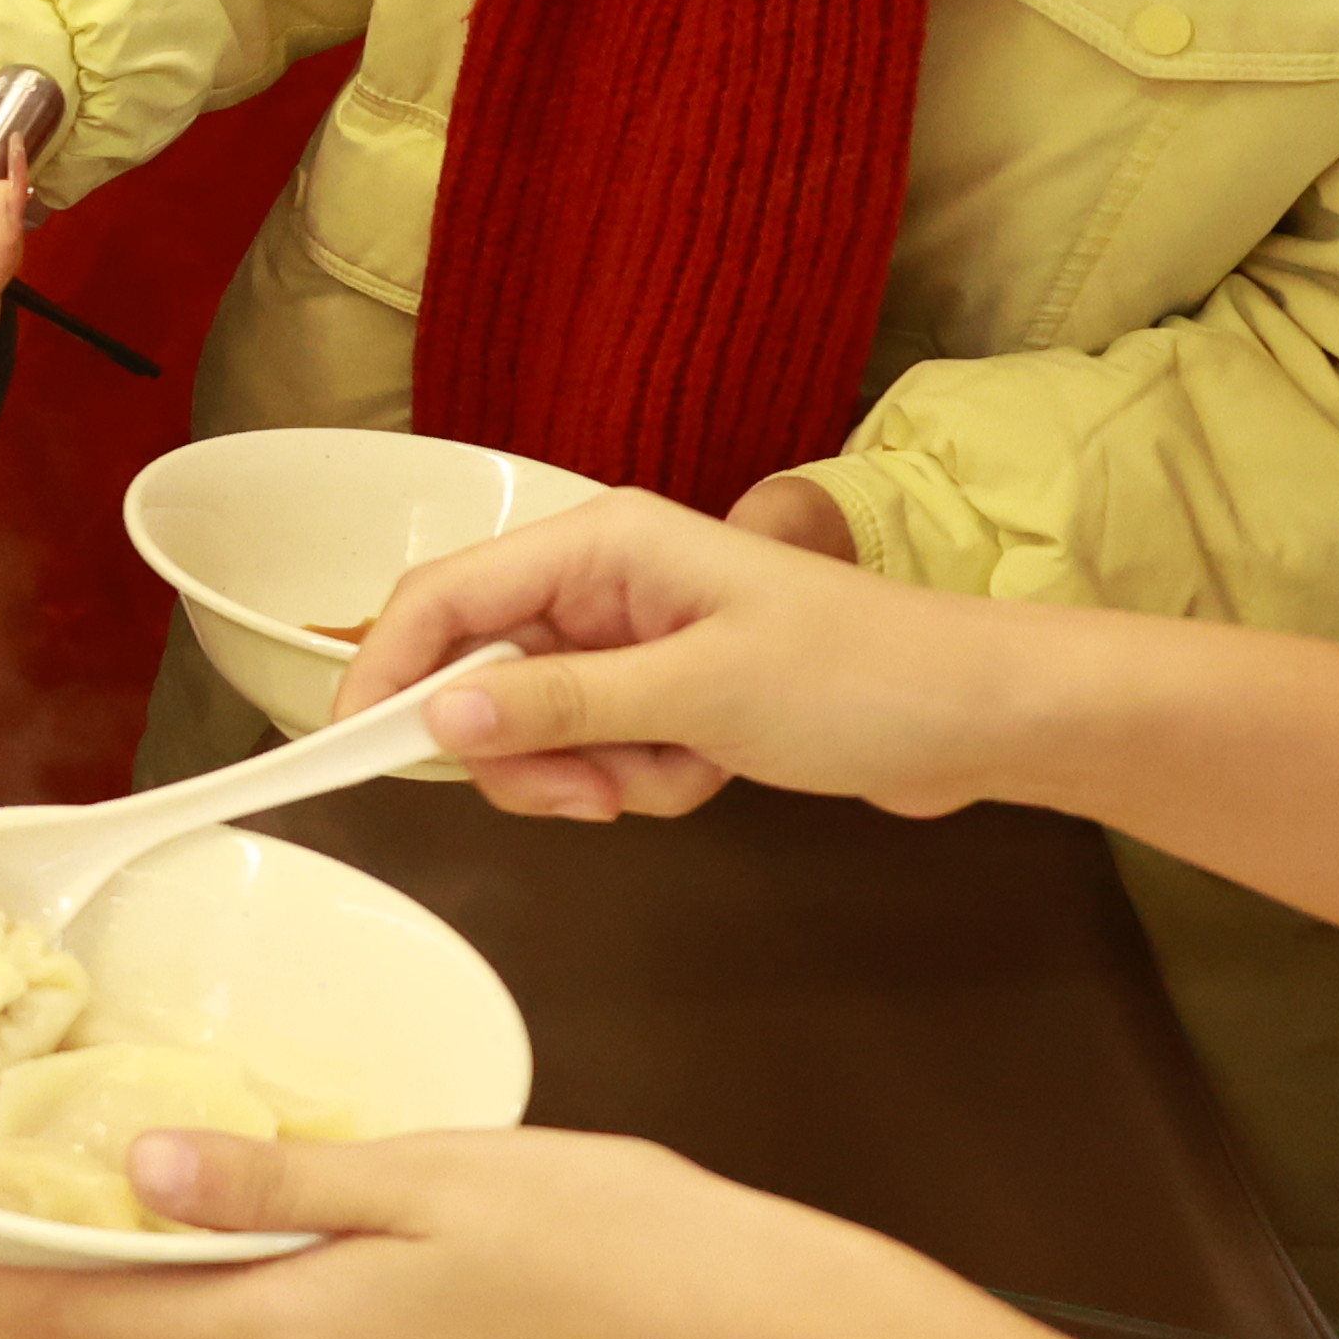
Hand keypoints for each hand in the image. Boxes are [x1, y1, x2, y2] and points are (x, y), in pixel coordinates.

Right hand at [327, 488, 1028, 825]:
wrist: (986, 718)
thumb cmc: (860, 679)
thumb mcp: (696, 694)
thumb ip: (556, 704)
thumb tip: (435, 715)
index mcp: (601, 543)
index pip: (443, 598)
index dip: (384, 670)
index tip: (353, 752)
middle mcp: (603, 581)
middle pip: (479, 672)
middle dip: (523, 749)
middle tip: (589, 794)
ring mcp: (633, 639)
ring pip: (535, 726)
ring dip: (593, 774)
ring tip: (679, 774)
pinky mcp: (663, 692)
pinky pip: (595, 751)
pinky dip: (637, 781)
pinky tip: (710, 773)